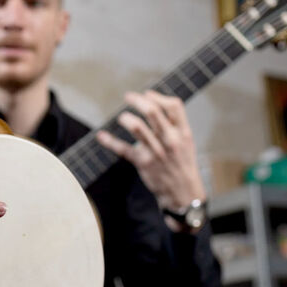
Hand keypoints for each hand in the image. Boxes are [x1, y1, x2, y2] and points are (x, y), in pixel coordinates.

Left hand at [96, 90, 204, 212]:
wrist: (183, 192)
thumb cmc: (182, 162)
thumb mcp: (186, 141)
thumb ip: (174, 122)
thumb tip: (153, 100)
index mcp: (183, 132)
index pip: (174, 105)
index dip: (157, 96)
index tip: (146, 94)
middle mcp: (170, 140)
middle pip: (152, 112)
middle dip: (137, 101)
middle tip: (128, 97)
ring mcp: (156, 151)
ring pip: (137, 127)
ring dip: (125, 119)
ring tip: (122, 118)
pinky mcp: (143, 163)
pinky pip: (123, 149)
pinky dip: (110, 141)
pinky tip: (101, 135)